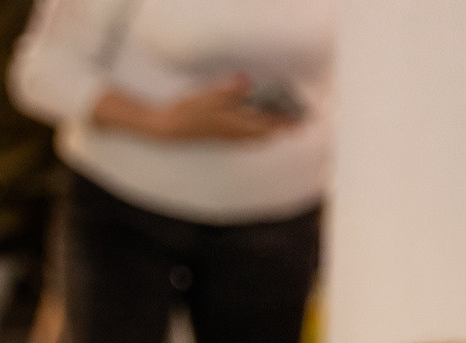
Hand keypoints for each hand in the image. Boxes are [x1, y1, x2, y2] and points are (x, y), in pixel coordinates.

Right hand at [129, 77, 291, 141]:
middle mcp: (232, 133)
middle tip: (291, 124)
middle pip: (262, 136)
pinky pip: (241, 138)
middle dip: (277, 130)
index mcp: (235, 125)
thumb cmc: (187, 112)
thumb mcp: (208, 96)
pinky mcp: (215, 135)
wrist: (166, 127)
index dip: (284, 124)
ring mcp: (223, 136)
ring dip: (265, 133)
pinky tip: (249, 128)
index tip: (299, 124)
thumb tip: (246, 81)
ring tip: (276, 127)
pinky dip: (252, 133)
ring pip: (251, 138)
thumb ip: (229, 89)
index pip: (266, 126)